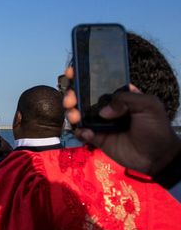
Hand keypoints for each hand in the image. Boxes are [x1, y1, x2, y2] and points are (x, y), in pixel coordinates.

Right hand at [63, 67, 180, 174]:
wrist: (157, 156)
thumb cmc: (155, 127)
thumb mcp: (148, 105)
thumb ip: (126, 99)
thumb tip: (103, 111)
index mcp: (117, 95)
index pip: (97, 81)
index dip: (82, 75)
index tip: (72, 73)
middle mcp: (106, 106)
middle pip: (82, 96)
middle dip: (71, 95)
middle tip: (71, 101)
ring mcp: (99, 122)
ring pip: (78, 113)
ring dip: (72, 113)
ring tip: (76, 117)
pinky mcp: (97, 138)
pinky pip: (82, 133)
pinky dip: (80, 132)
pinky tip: (86, 133)